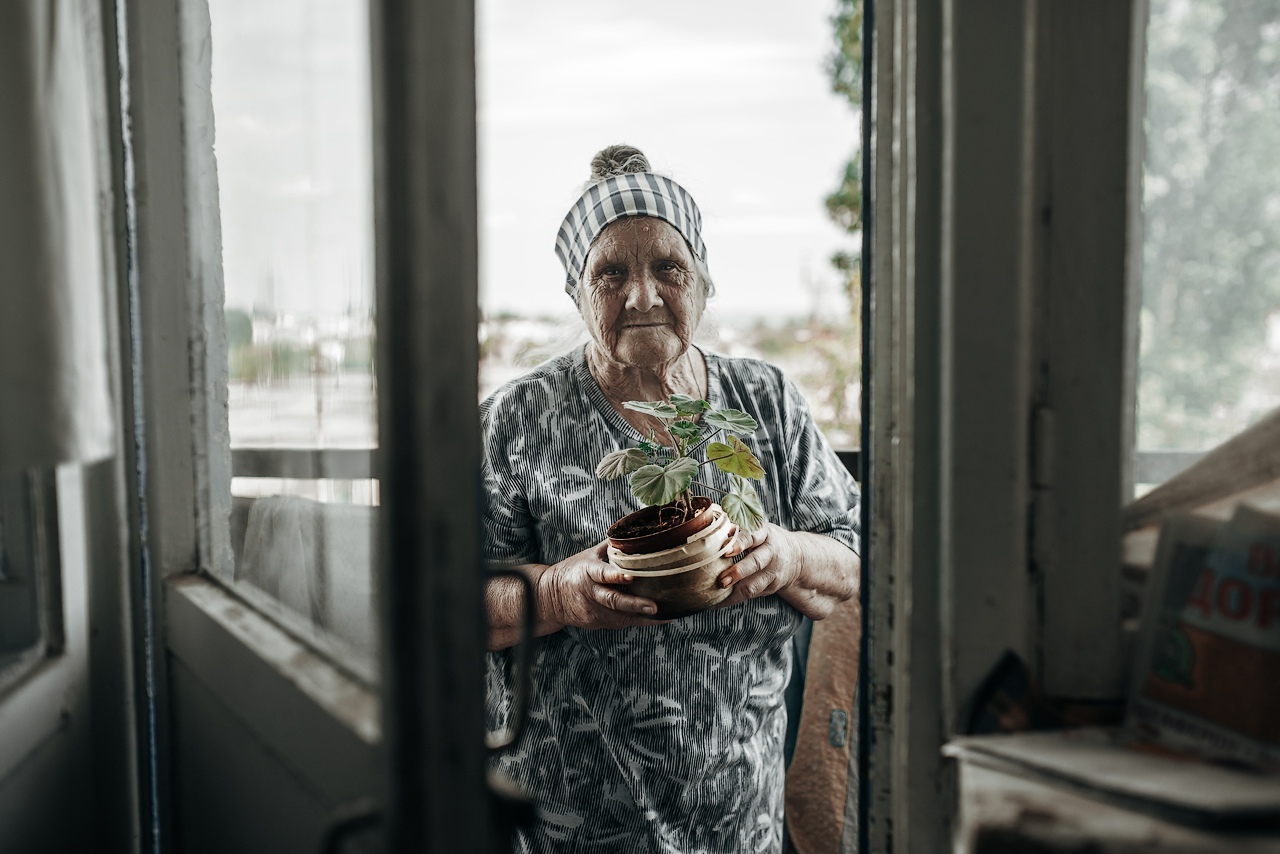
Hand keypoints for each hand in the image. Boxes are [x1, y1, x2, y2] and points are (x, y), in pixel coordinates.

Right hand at [537, 541, 670, 630]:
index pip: (602, 574)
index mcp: (587, 572)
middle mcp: (590, 593)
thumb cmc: (573, 571)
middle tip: (654, 606)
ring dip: (642, 617)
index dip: (617, 576)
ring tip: (665, 614)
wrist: (549, 598)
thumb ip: (610, 547)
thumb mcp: (588, 555)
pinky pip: (619, 623)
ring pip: (619, 617)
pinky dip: (637, 621)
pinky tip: (656, 619)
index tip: (633, 577)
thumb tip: (632, 531)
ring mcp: (593, 611)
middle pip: (612, 600)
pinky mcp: (596, 623)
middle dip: (634, 604)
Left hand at [713, 523, 802, 608]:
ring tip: (718, 594)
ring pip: (754, 584)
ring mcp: (772, 572)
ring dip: (735, 591)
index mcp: (765, 534)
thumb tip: (712, 527)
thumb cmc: (767, 540)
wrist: (796, 557)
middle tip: (721, 580)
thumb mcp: (758, 529)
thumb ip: (738, 529)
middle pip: (755, 563)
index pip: (752, 537)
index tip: (725, 550)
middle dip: (737, 572)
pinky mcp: (771, 587)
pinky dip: (734, 599)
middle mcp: (771, 553)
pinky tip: (719, 602)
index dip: (739, 543)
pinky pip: (751, 595)